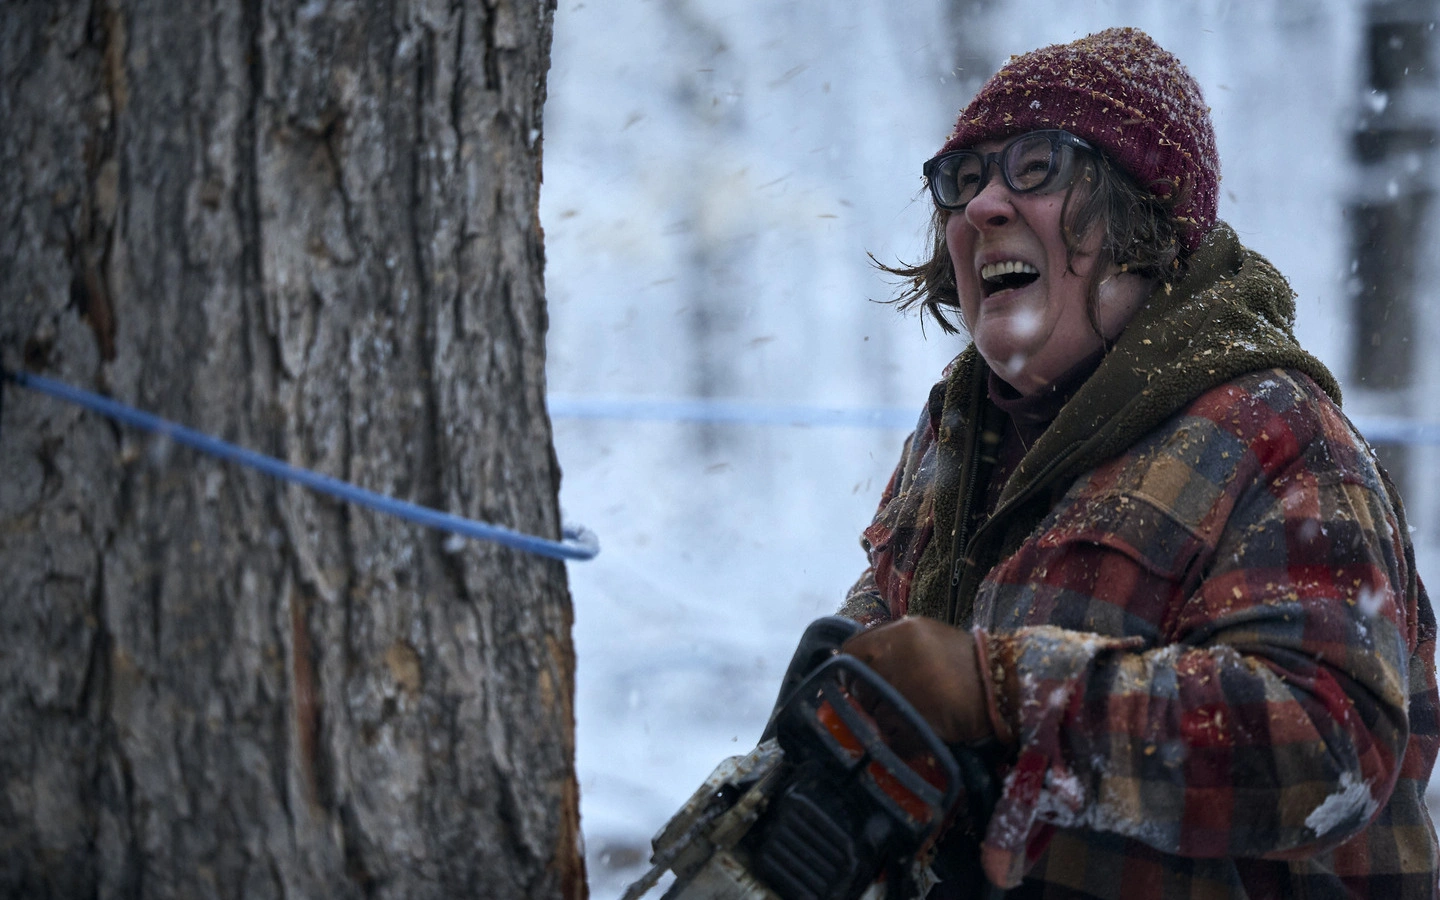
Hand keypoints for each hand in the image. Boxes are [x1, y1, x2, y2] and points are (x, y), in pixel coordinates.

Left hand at [841, 617, 992, 748]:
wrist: (1004, 688)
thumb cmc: (967, 663)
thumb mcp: (928, 637)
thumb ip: (895, 644)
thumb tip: (861, 662)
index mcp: (901, 632)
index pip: (851, 650)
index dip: (852, 669)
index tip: (860, 681)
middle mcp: (898, 657)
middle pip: (860, 686)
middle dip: (871, 698)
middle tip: (892, 703)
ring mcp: (905, 690)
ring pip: (874, 715)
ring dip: (888, 721)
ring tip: (914, 717)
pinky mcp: (915, 721)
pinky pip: (891, 738)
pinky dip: (902, 741)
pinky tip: (919, 733)